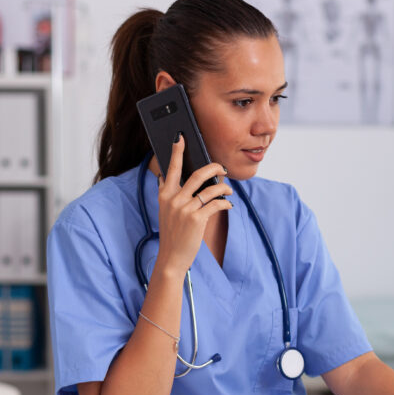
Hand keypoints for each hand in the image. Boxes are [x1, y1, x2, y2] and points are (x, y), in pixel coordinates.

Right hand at [154, 134, 232, 275]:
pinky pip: (216, 204)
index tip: (180, 137)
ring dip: (223, 188)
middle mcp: (173, 199)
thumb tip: (164, 176)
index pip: (171, 169)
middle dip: (214, 168)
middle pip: (197, 174)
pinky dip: (224, 203)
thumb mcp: (164, 211)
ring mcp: (185, 209)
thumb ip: (166, 193)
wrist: (172, 257)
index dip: (176, 152)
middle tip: (223, 168)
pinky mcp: (196, 219)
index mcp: (164, 195)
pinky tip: (228, 205)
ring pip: (210, 189)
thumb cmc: (172, 233)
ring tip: (228, 191)